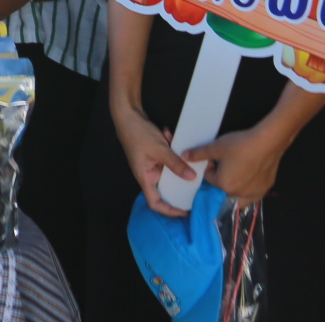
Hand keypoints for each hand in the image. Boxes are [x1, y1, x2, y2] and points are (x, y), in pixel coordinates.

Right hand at [110, 99, 196, 216]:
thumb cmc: (138, 133)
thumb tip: (192, 178)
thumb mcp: (159, 149)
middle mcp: (149, 173)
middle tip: (197, 181)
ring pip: (170, 169)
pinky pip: (169, 156)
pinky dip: (172, 147)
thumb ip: (175, 164)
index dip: (170, 211)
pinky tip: (168, 134)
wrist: (127, 113)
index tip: (186, 211)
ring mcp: (152, 163)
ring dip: (176, 158)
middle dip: (180, 182)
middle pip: (167, 187)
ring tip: (175, 143)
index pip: (155, 203)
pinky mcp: (156, 154)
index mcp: (145, 177)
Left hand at [183, 124, 286, 204]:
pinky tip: (249, 176)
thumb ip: (198, 153)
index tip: (215, 157)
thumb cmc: (239, 145)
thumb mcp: (215, 147)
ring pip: (239, 197)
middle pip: (224, 189)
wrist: (267, 142)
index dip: (210, 167)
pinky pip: (252, 194)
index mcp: (224, 186)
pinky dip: (248, 189)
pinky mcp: (266, 189)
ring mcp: (254, 193)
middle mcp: (239, 194)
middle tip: (226, 164)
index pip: (210, 178)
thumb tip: (184, 156)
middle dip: (222, 179)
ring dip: (235, 189)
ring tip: (236, 172)